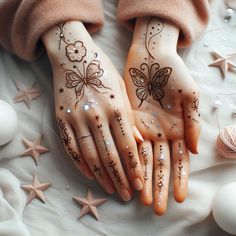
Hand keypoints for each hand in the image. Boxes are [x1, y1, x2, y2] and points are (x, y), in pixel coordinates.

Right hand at [42, 21, 144, 200]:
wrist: (74, 56)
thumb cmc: (103, 71)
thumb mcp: (122, 89)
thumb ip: (129, 116)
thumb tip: (137, 141)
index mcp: (115, 107)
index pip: (128, 145)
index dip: (134, 167)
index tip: (140, 184)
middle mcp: (96, 115)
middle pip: (110, 155)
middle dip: (120, 177)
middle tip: (127, 194)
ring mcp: (76, 118)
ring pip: (90, 155)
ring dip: (102, 175)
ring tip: (111, 190)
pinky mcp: (61, 119)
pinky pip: (71, 147)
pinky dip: (80, 164)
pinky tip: (89, 175)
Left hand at [124, 17, 200, 213]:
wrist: (150, 57)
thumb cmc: (174, 73)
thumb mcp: (190, 95)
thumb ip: (193, 122)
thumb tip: (194, 149)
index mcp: (179, 129)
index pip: (180, 161)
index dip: (180, 179)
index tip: (179, 198)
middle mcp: (161, 133)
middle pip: (161, 165)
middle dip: (160, 186)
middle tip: (157, 208)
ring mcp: (145, 129)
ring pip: (145, 159)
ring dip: (144, 179)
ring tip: (143, 199)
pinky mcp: (129, 122)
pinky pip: (130, 144)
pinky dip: (130, 160)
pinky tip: (129, 175)